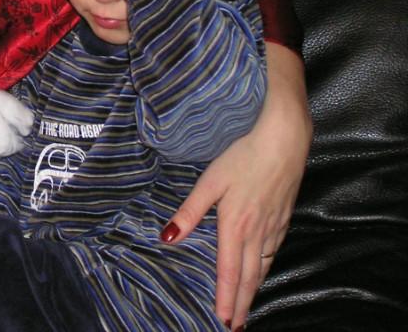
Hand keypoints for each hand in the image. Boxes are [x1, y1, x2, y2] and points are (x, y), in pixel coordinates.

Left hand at [161, 43, 310, 329]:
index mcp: (235, 224)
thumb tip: (167, 237)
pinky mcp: (284, 216)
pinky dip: (267, 268)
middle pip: (249, 275)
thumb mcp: (210, 181)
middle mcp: (257, 231)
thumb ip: (189, 211)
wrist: (285, 139)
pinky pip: (274, 251)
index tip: (223, 319)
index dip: (225, 296)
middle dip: (241, 302)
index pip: (228, 270)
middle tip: (235, 325)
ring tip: (247, 307)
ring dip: (254, 289)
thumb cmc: (243, 156)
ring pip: (263, 266)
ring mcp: (274, 225)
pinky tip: (263, 271)